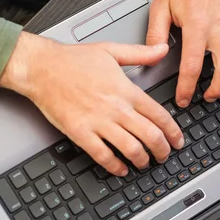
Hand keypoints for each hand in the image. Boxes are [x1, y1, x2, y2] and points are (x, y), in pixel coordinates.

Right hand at [0, 32, 184, 175]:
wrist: (41, 68)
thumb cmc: (71, 60)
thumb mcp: (110, 50)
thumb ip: (140, 53)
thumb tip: (162, 49)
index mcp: (125, 90)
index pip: (159, 115)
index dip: (173, 132)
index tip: (177, 140)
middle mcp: (115, 108)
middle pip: (150, 135)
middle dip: (162, 150)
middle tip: (165, 155)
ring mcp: (98, 122)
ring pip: (130, 149)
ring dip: (142, 160)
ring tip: (144, 163)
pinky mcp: (80, 133)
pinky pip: (103, 156)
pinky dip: (115, 166)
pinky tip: (120, 169)